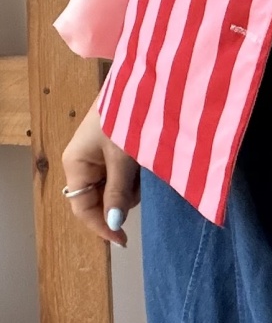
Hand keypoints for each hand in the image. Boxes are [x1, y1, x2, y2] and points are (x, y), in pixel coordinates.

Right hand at [61, 106, 140, 247]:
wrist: (143, 82)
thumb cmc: (126, 116)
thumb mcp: (123, 157)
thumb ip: (118, 191)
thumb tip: (114, 224)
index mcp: (76, 164)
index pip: (82, 208)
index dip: (102, 226)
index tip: (124, 240)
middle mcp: (83, 162)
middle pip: (99, 199)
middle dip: (121, 199)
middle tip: (140, 182)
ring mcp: (97, 156)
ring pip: (114, 188)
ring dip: (131, 186)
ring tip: (143, 165)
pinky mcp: (113, 149)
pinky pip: (122, 174)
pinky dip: (134, 174)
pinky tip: (144, 161)